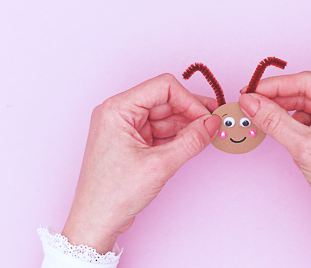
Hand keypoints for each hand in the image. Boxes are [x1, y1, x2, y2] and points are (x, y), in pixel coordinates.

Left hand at [62, 74, 220, 252]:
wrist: (95, 222)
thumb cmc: (112, 195)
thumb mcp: (160, 165)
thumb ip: (191, 141)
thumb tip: (212, 123)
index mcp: (117, 109)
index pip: (163, 87)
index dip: (189, 100)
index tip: (207, 116)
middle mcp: (119, 113)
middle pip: (165, 101)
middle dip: (191, 112)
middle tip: (215, 122)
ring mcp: (125, 128)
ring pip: (165, 117)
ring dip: (187, 125)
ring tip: (207, 135)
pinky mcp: (132, 142)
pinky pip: (161, 131)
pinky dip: (178, 136)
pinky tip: (194, 142)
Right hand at [239, 71, 310, 248]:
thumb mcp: (307, 148)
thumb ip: (276, 121)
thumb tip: (252, 102)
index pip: (310, 83)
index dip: (277, 85)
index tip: (252, 90)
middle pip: (307, 95)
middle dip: (278, 101)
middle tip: (250, 104)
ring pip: (306, 110)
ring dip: (284, 116)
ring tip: (263, 121)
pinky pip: (309, 125)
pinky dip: (293, 129)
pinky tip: (282, 137)